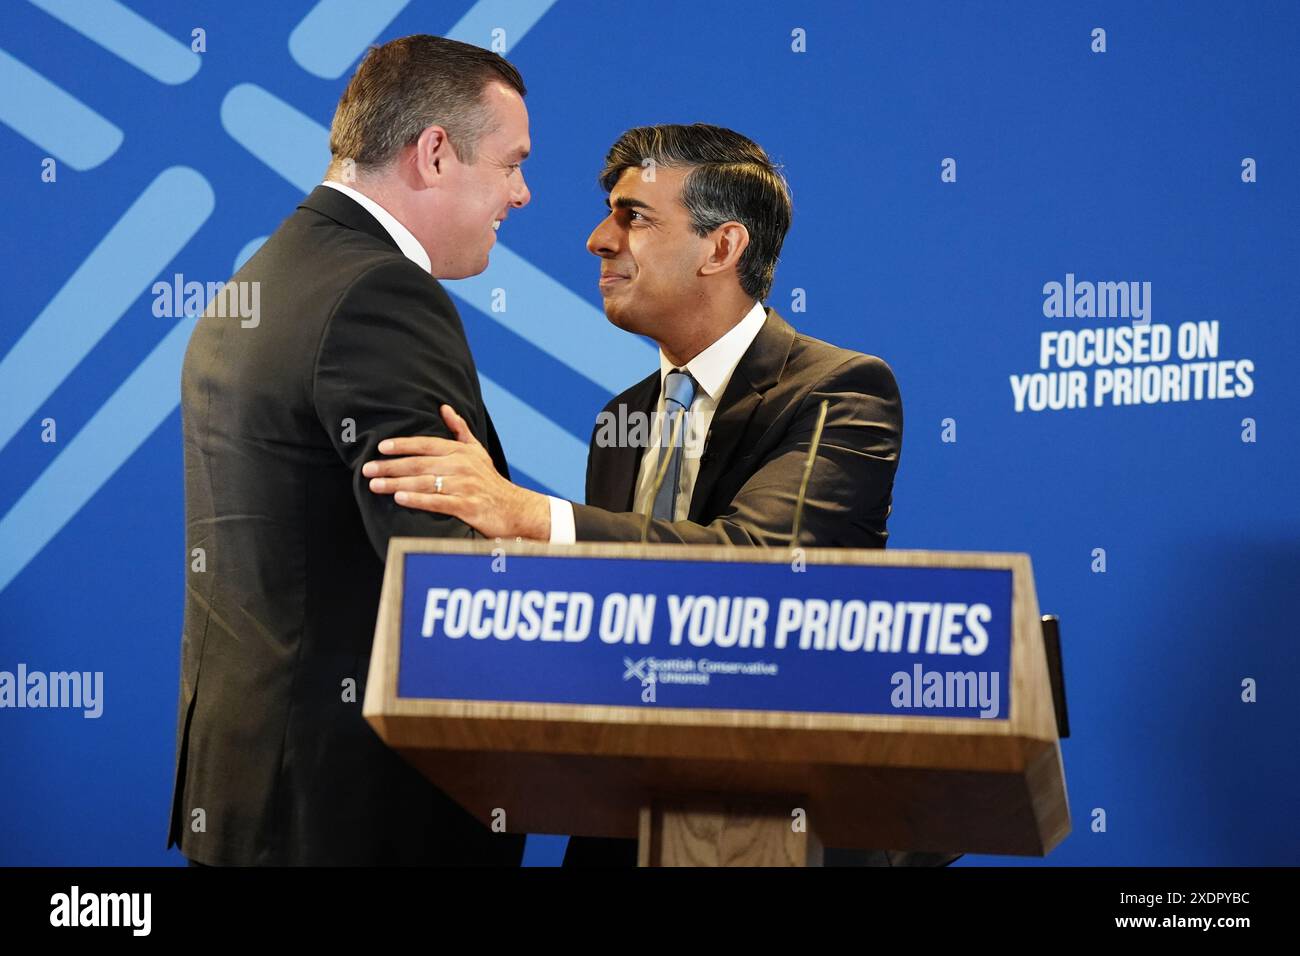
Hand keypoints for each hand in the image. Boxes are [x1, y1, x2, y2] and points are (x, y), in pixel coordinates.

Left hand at [362, 404, 550, 539]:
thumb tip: (444, 408)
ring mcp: (464, 486)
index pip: (426, 445)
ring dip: (397, 483)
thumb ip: (459, 430)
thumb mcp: (477, 451)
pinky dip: (417, 500)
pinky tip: (400, 498)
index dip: (403, 445)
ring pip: (424, 483)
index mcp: (460, 451)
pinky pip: (437, 502)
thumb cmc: (490, 480)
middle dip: (391, 466)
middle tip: (367, 469)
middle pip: (419, 464)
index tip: (381, 447)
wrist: (513, 508)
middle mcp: (461, 466)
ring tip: (375, 485)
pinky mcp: (467, 506)